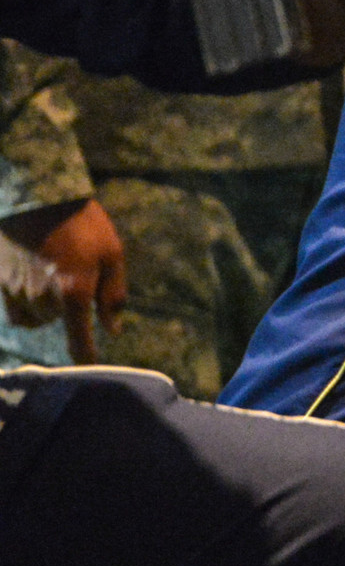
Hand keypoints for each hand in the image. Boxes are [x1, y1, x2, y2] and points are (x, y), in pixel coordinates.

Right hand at [0, 199, 125, 361]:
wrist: (40, 198)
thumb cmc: (84, 225)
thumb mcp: (112, 255)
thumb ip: (112, 296)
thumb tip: (113, 328)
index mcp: (74, 293)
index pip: (78, 340)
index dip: (86, 357)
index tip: (92, 367)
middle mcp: (42, 298)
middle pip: (56, 325)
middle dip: (68, 311)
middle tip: (75, 278)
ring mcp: (17, 291)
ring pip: (34, 320)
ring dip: (46, 310)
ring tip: (55, 278)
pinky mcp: (0, 282)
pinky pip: (15, 311)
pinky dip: (26, 305)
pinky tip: (34, 284)